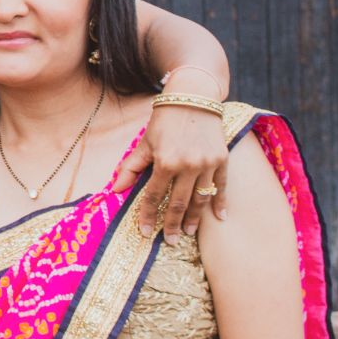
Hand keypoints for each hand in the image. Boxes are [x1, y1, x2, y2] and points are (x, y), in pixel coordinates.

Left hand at [110, 104, 228, 238]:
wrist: (193, 97)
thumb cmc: (164, 120)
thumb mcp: (144, 142)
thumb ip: (131, 167)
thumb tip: (115, 190)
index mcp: (165, 162)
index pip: (153, 196)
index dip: (147, 215)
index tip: (145, 232)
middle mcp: (188, 165)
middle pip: (178, 203)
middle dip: (172, 224)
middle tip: (169, 241)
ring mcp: (207, 164)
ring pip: (199, 199)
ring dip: (193, 219)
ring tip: (187, 233)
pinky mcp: (222, 160)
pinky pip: (221, 187)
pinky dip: (220, 203)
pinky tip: (219, 218)